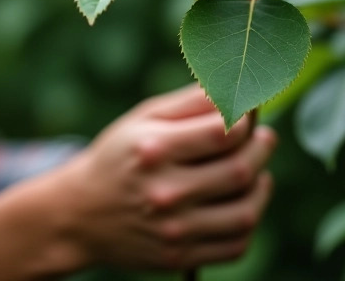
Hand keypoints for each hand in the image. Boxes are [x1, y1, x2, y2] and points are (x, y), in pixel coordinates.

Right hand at [54, 84, 275, 271]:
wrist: (80, 214)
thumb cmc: (119, 156)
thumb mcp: (143, 119)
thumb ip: (190, 102)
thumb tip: (236, 87)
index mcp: (154, 149)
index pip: (224, 132)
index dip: (247, 119)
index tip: (250, 113)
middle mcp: (164, 192)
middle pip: (239, 170)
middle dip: (261, 149)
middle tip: (264, 138)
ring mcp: (173, 230)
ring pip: (245, 212)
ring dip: (262, 188)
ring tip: (259, 172)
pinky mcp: (179, 257)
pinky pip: (235, 245)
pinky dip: (249, 222)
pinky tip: (243, 202)